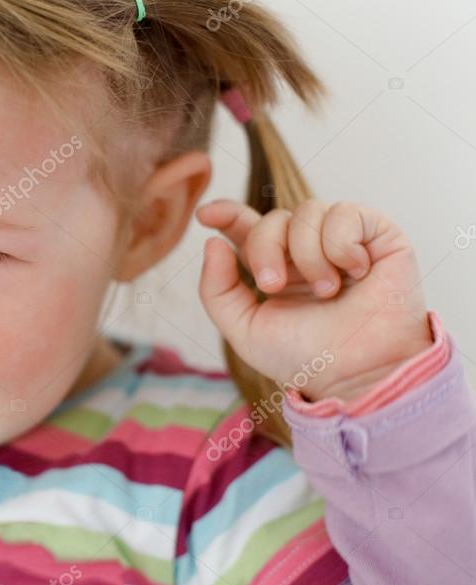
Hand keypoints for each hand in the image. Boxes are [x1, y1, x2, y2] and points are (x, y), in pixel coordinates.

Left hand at [196, 198, 433, 401]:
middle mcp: (306, 250)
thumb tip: (212, 242)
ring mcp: (342, 241)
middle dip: (264, 248)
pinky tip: (357, 271)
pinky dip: (342, 244)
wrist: (359, 372)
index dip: (226, 213)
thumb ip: (217, 289)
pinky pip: (345, 213)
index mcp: (276, 268)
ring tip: (327, 291)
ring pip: (307, 212)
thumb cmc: (307, 358)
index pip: (248, 228)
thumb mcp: (245, 329)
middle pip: (272, 220)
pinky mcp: (378, 235)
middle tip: (273, 285)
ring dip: (309, 255)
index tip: (206, 216)